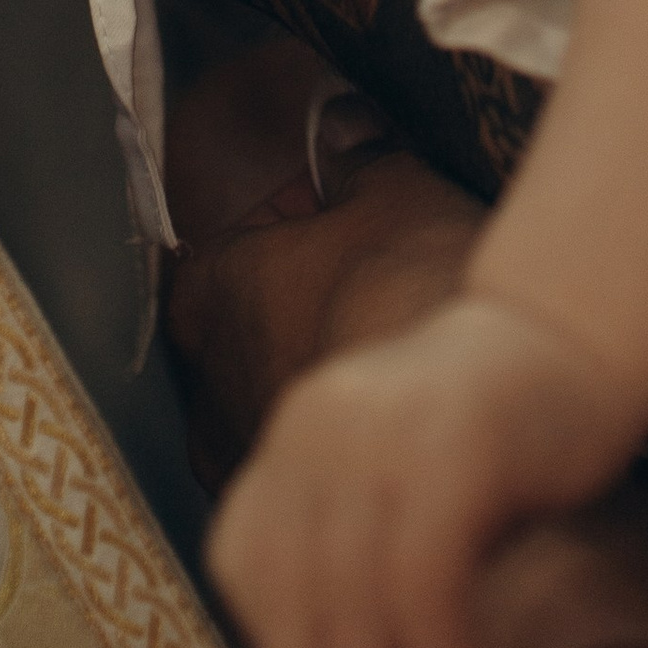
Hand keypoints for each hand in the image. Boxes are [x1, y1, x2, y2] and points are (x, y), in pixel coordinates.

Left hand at [162, 139, 483, 492]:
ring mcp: (244, 463)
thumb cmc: (412, 291)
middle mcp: (210, 384)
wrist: (454, 426)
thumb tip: (343, 122)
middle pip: (212, 359)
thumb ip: (361, 157)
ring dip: (279, 414)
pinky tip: (362, 470)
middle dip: (256, 345)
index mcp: (220, 293)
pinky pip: (282, 496)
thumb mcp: (397, 196)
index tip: (281, 257)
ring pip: (241, 431)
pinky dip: (310, 481)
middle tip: (321, 330)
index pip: (193, 276)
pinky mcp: (284, 526)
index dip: (236, 264)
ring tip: (345, 405)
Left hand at [207, 287, 647, 647]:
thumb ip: (346, 564)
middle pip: (297, 598)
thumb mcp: (390, 489)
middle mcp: (318, 424)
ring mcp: (381, 430)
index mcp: (293, 436)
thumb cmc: (489, 439)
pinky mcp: (452, 447)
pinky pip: (427, 588)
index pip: (250, 572)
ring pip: (353, 604)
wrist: (574, 338)